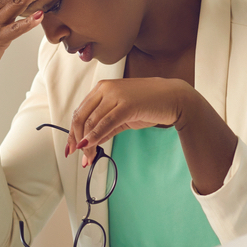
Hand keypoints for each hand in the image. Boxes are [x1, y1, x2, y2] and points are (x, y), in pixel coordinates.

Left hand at [65, 78, 189, 166]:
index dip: (72, 131)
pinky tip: (92, 147)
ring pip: (91, 122)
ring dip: (87, 143)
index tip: (71, 147)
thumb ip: (105, 126)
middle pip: (81, 117)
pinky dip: (96, 136)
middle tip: (78, 155)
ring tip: (89, 157)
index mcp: (101, 89)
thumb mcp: (122, 115)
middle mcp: (105, 89)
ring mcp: (115, 95)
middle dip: (76, 138)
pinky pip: (106, 123)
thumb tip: (90, 142)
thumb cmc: (149, 104)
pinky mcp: (127, 104)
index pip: (79, 112)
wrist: (176, 98)